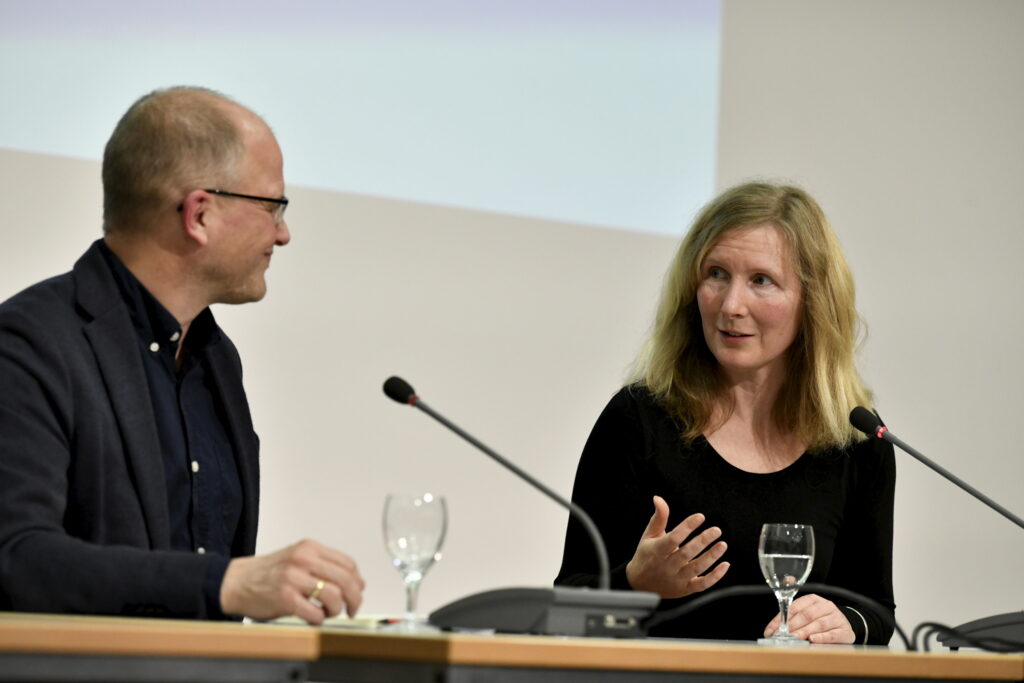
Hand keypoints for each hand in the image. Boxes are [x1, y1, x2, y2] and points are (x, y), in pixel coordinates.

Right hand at [220, 539, 364, 624]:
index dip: (357, 581)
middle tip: (351, 609)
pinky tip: (313, 618)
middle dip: (354, 598)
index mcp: (309, 548)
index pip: (348, 564)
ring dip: (336, 610)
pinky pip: (315, 613)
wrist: (235, 581)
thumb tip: (352, 582)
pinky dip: (319, 619)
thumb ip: (321, 565)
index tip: (357, 592)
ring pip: (334, 595)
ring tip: (328, 613)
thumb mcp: (297, 558)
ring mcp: (293, 578)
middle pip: (346, 579)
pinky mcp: (285, 598)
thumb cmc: (268, 573)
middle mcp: (303, 559)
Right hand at [625, 495, 728, 597]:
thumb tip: (659, 498)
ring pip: (697, 568)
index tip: (700, 517)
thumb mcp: (649, 536)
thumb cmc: (646, 555)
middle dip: (703, 541)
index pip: (673, 538)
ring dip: (712, 556)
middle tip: (716, 530)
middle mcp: (666, 566)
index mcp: (656, 551)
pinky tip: (725, 564)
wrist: (639, 585)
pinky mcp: (684, 590)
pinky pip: (702, 585)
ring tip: (723, 544)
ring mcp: (676, 580)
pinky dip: (715, 576)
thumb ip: (658, 518)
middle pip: (687, 553)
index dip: (687, 527)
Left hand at [764, 593, 854, 643]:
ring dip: (805, 631)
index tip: (772, 630)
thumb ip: (791, 617)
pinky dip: (821, 637)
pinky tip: (813, 640)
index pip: (794, 607)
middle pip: (807, 615)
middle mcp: (826, 606)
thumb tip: (772, 629)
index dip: (782, 618)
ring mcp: (837, 618)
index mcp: (813, 600)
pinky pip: (832, 634)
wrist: (844, 625)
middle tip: (783, 634)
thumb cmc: (822, 620)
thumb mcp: (807, 614)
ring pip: (819, 624)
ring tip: (795, 637)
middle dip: (793, 625)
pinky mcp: (845, 631)